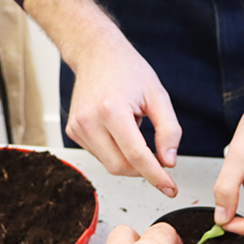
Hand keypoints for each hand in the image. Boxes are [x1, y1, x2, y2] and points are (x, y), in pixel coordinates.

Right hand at [64, 37, 181, 197]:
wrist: (97, 54)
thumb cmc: (128, 70)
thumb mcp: (158, 96)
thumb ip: (169, 130)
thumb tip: (169, 161)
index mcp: (111, 110)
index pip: (136, 156)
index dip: (156, 176)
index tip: (170, 189)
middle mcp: (89, 121)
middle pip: (120, 167)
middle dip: (143, 170)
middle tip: (160, 159)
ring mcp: (77, 127)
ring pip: (110, 164)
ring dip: (130, 160)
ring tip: (136, 130)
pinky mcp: (73, 132)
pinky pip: (100, 155)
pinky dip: (117, 152)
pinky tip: (121, 131)